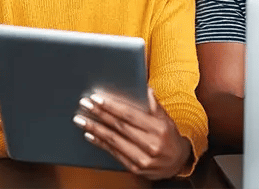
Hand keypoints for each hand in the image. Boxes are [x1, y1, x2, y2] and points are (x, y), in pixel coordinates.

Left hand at [73, 88, 191, 179]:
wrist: (177, 163)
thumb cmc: (170, 137)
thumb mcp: (167, 119)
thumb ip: (155, 105)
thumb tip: (147, 89)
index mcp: (158, 128)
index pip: (130, 115)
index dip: (112, 106)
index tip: (97, 99)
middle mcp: (151, 144)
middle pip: (119, 127)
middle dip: (99, 114)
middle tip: (84, 104)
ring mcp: (142, 158)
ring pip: (114, 141)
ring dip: (95, 129)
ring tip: (81, 119)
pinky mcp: (135, 168)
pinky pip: (114, 153)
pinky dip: (100, 143)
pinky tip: (90, 135)